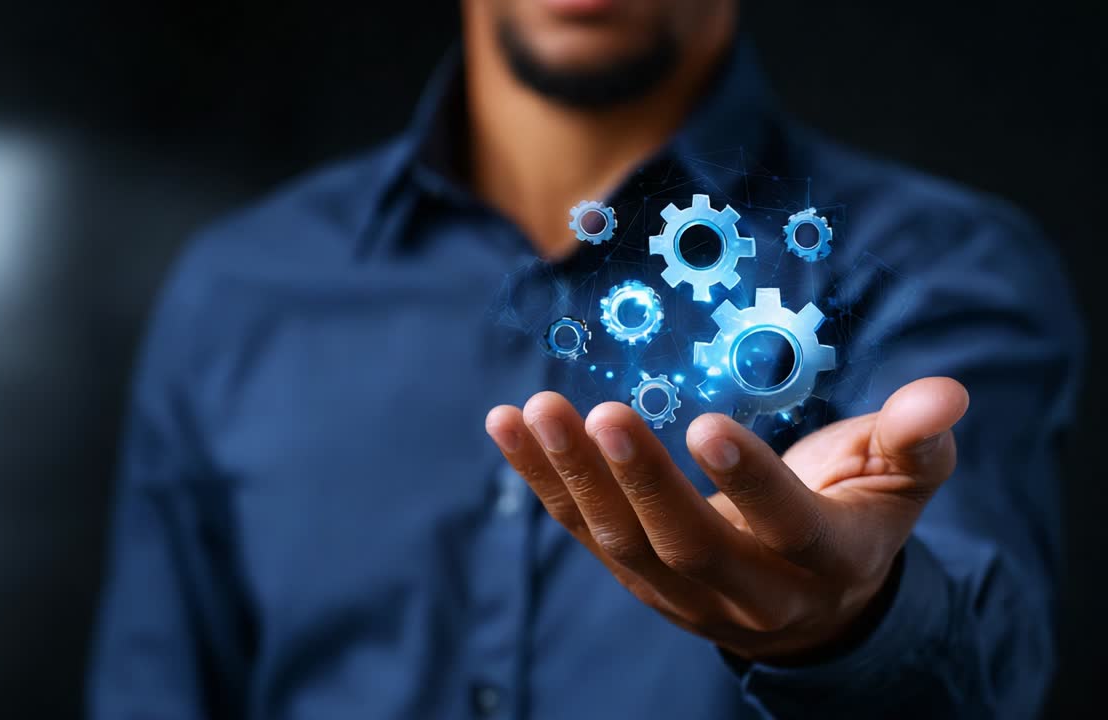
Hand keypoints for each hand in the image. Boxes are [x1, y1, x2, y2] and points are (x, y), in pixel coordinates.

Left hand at [485, 377, 968, 661]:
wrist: (811, 604)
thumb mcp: (900, 482)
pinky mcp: (636, 576)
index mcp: (823, 560)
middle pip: (687, 542)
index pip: (786, 526)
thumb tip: (944, 393)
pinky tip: (508, 425)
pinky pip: (582, 530)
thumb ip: (917, 440)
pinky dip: (544, 480)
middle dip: (640, 480)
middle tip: (600, 413)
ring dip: (573, 477)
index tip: (705, 425)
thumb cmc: (855, 519)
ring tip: (535, 411)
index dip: (750, 482)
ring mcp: (682, 592)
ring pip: (621, 543)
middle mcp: (748, 589)